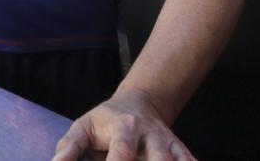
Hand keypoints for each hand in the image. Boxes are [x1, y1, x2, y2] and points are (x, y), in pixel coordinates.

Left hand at [52, 88, 195, 160]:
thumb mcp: (83, 127)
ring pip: (174, 159)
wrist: (139, 103)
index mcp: (124, 127)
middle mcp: (149, 134)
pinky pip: (188, 159)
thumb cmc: (105, 121)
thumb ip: (70, 148)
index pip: (122, 152)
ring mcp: (167, 142)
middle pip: (156, 157)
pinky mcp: (179, 150)